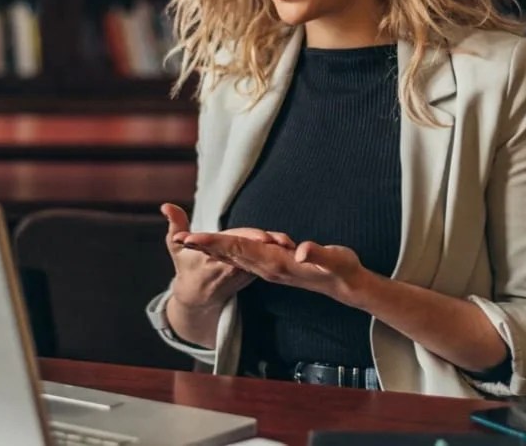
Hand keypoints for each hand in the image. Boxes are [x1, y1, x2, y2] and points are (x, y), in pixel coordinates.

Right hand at [163, 204, 294, 310]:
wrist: (198, 297)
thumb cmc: (186, 266)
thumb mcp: (176, 246)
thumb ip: (175, 224)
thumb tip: (165, 205)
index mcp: (216, 259)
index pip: (234, 245)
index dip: (249, 240)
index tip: (263, 238)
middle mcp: (232, 266)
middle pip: (253, 253)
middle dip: (269, 247)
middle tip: (284, 242)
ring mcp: (244, 271)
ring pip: (263, 258)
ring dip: (277, 252)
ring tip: (290, 243)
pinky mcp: (252, 272)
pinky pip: (266, 263)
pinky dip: (276, 256)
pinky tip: (289, 248)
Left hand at [177, 229, 374, 309]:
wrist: (348, 287)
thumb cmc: (343, 271)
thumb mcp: (335, 260)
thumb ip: (318, 255)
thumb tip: (300, 250)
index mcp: (276, 262)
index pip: (239, 249)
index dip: (215, 242)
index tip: (193, 238)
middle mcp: (267, 267)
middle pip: (229, 253)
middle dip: (203, 246)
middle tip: (177, 238)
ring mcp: (269, 268)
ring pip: (233, 256)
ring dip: (210, 249)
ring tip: (188, 241)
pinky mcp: (273, 266)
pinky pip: (243, 259)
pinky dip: (226, 252)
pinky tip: (217, 249)